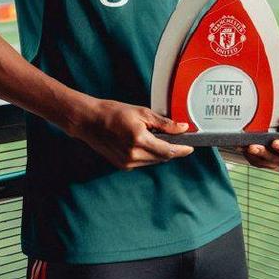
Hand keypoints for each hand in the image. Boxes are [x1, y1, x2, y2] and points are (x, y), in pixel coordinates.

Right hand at [70, 98, 193, 170]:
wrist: (88, 121)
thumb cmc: (112, 113)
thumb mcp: (142, 112)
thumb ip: (164, 123)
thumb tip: (182, 128)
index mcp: (139, 140)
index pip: (168, 151)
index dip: (181, 150)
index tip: (190, 147)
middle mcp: (133, 155)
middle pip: (162, 157)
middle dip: (171, 149)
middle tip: (175, 137)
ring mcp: (127, 162)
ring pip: (153, 160)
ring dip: (159, 152)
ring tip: (153, 136)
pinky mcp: (122, 165)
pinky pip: (143, 162)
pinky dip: (148, 153)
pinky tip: (142, 141)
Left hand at [233, 107, 278, 169]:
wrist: (269, 122)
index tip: (275, 142)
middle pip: (277, 158)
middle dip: (265, 152)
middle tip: (255, 146)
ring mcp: (273, 160)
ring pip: (264, 161)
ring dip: (255, 155)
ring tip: (247, 147)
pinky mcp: (261, 161)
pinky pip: (255, 161)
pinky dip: (247, 154)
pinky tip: (241, 147)